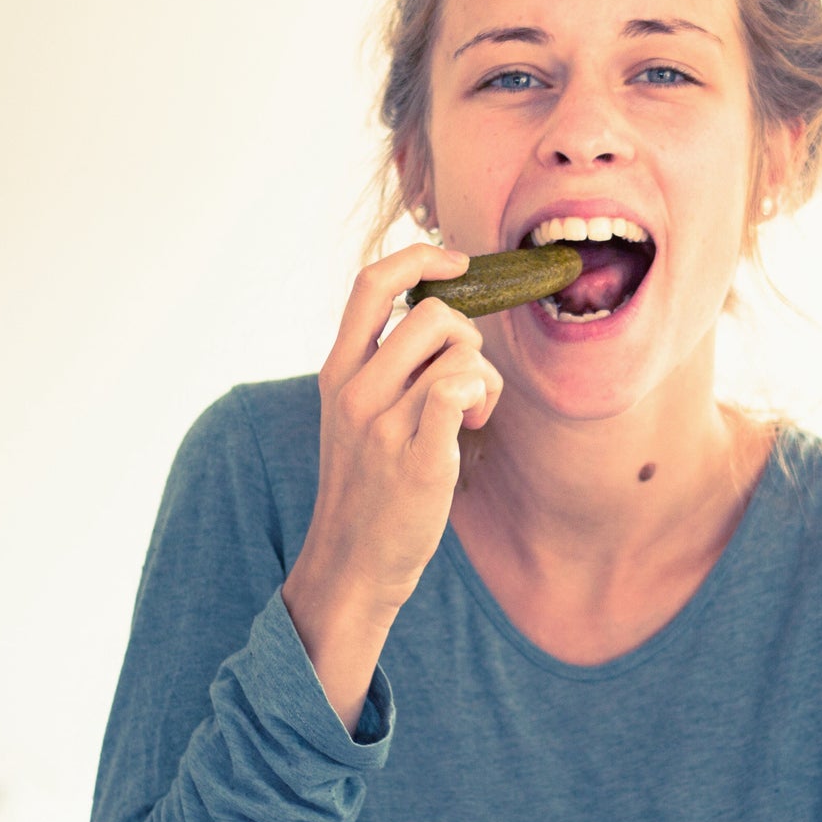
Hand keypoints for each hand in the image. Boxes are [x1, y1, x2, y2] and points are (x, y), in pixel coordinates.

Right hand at [282, 244, 503, 725]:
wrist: (351, 564)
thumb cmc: (367, 486)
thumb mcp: (352, 414)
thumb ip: (382, 365)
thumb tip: (439, 316)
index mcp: (337, 372)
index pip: (371, 282)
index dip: (420, 257)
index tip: (457, 263)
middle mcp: (355, 391)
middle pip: (432, 314)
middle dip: (468, 338)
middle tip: (466, 382)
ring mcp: (384, 426)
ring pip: (459, 355)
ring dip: (484, 379)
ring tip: (472, 416)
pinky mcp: (419, 459)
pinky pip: (458, 390)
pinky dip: (478, 395)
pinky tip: (473, 423)